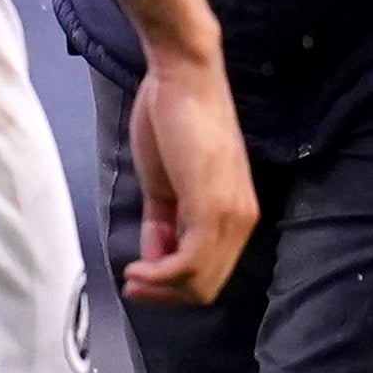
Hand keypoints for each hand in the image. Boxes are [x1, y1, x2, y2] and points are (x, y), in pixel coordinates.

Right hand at [112, 0, 257, 305]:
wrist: (182, 77)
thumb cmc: (171, 119)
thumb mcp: (164, 183)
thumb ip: (163, 223)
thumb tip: (154, 260)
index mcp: (234, 211)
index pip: (212, 272)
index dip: (174, 287)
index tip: (139, 280)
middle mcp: (241, 218)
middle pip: (208, 285)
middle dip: (166, 295)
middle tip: (132, 287)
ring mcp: (230, 214)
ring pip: (201, 281)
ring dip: (161, 289)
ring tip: (132, 278)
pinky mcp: (213, 207)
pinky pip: (191, 264)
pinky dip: (161, 277)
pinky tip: (138, 270)